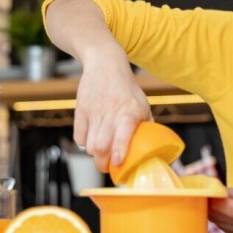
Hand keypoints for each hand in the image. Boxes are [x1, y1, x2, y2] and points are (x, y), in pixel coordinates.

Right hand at [73, 58, 151, 172]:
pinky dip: (85, 143)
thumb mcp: (142, 104)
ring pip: (89, 145)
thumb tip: (153, 149)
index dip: (120, 150)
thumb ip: (146, 126)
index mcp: (131, 111)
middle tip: (108, 167)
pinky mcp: (80, 110)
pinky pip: (79, 137)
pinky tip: (92, 139)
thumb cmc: (127, 89)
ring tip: (101, 152)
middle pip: (101, 146)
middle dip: (103, 164)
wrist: (105, 64)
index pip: (124, 132)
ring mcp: (94, 111)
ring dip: (95, 154)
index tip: (118, 163)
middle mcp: (111, 112)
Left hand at [209, 185, 232, 232]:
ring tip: (210, 205)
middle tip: (203, 198)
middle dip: (212, 209)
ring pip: (226, 228)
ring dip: (215, 217)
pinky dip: (224, 223)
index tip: (206, 195)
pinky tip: (222, 216)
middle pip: (227, 220)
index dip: (217, 203)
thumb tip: (214, 191)